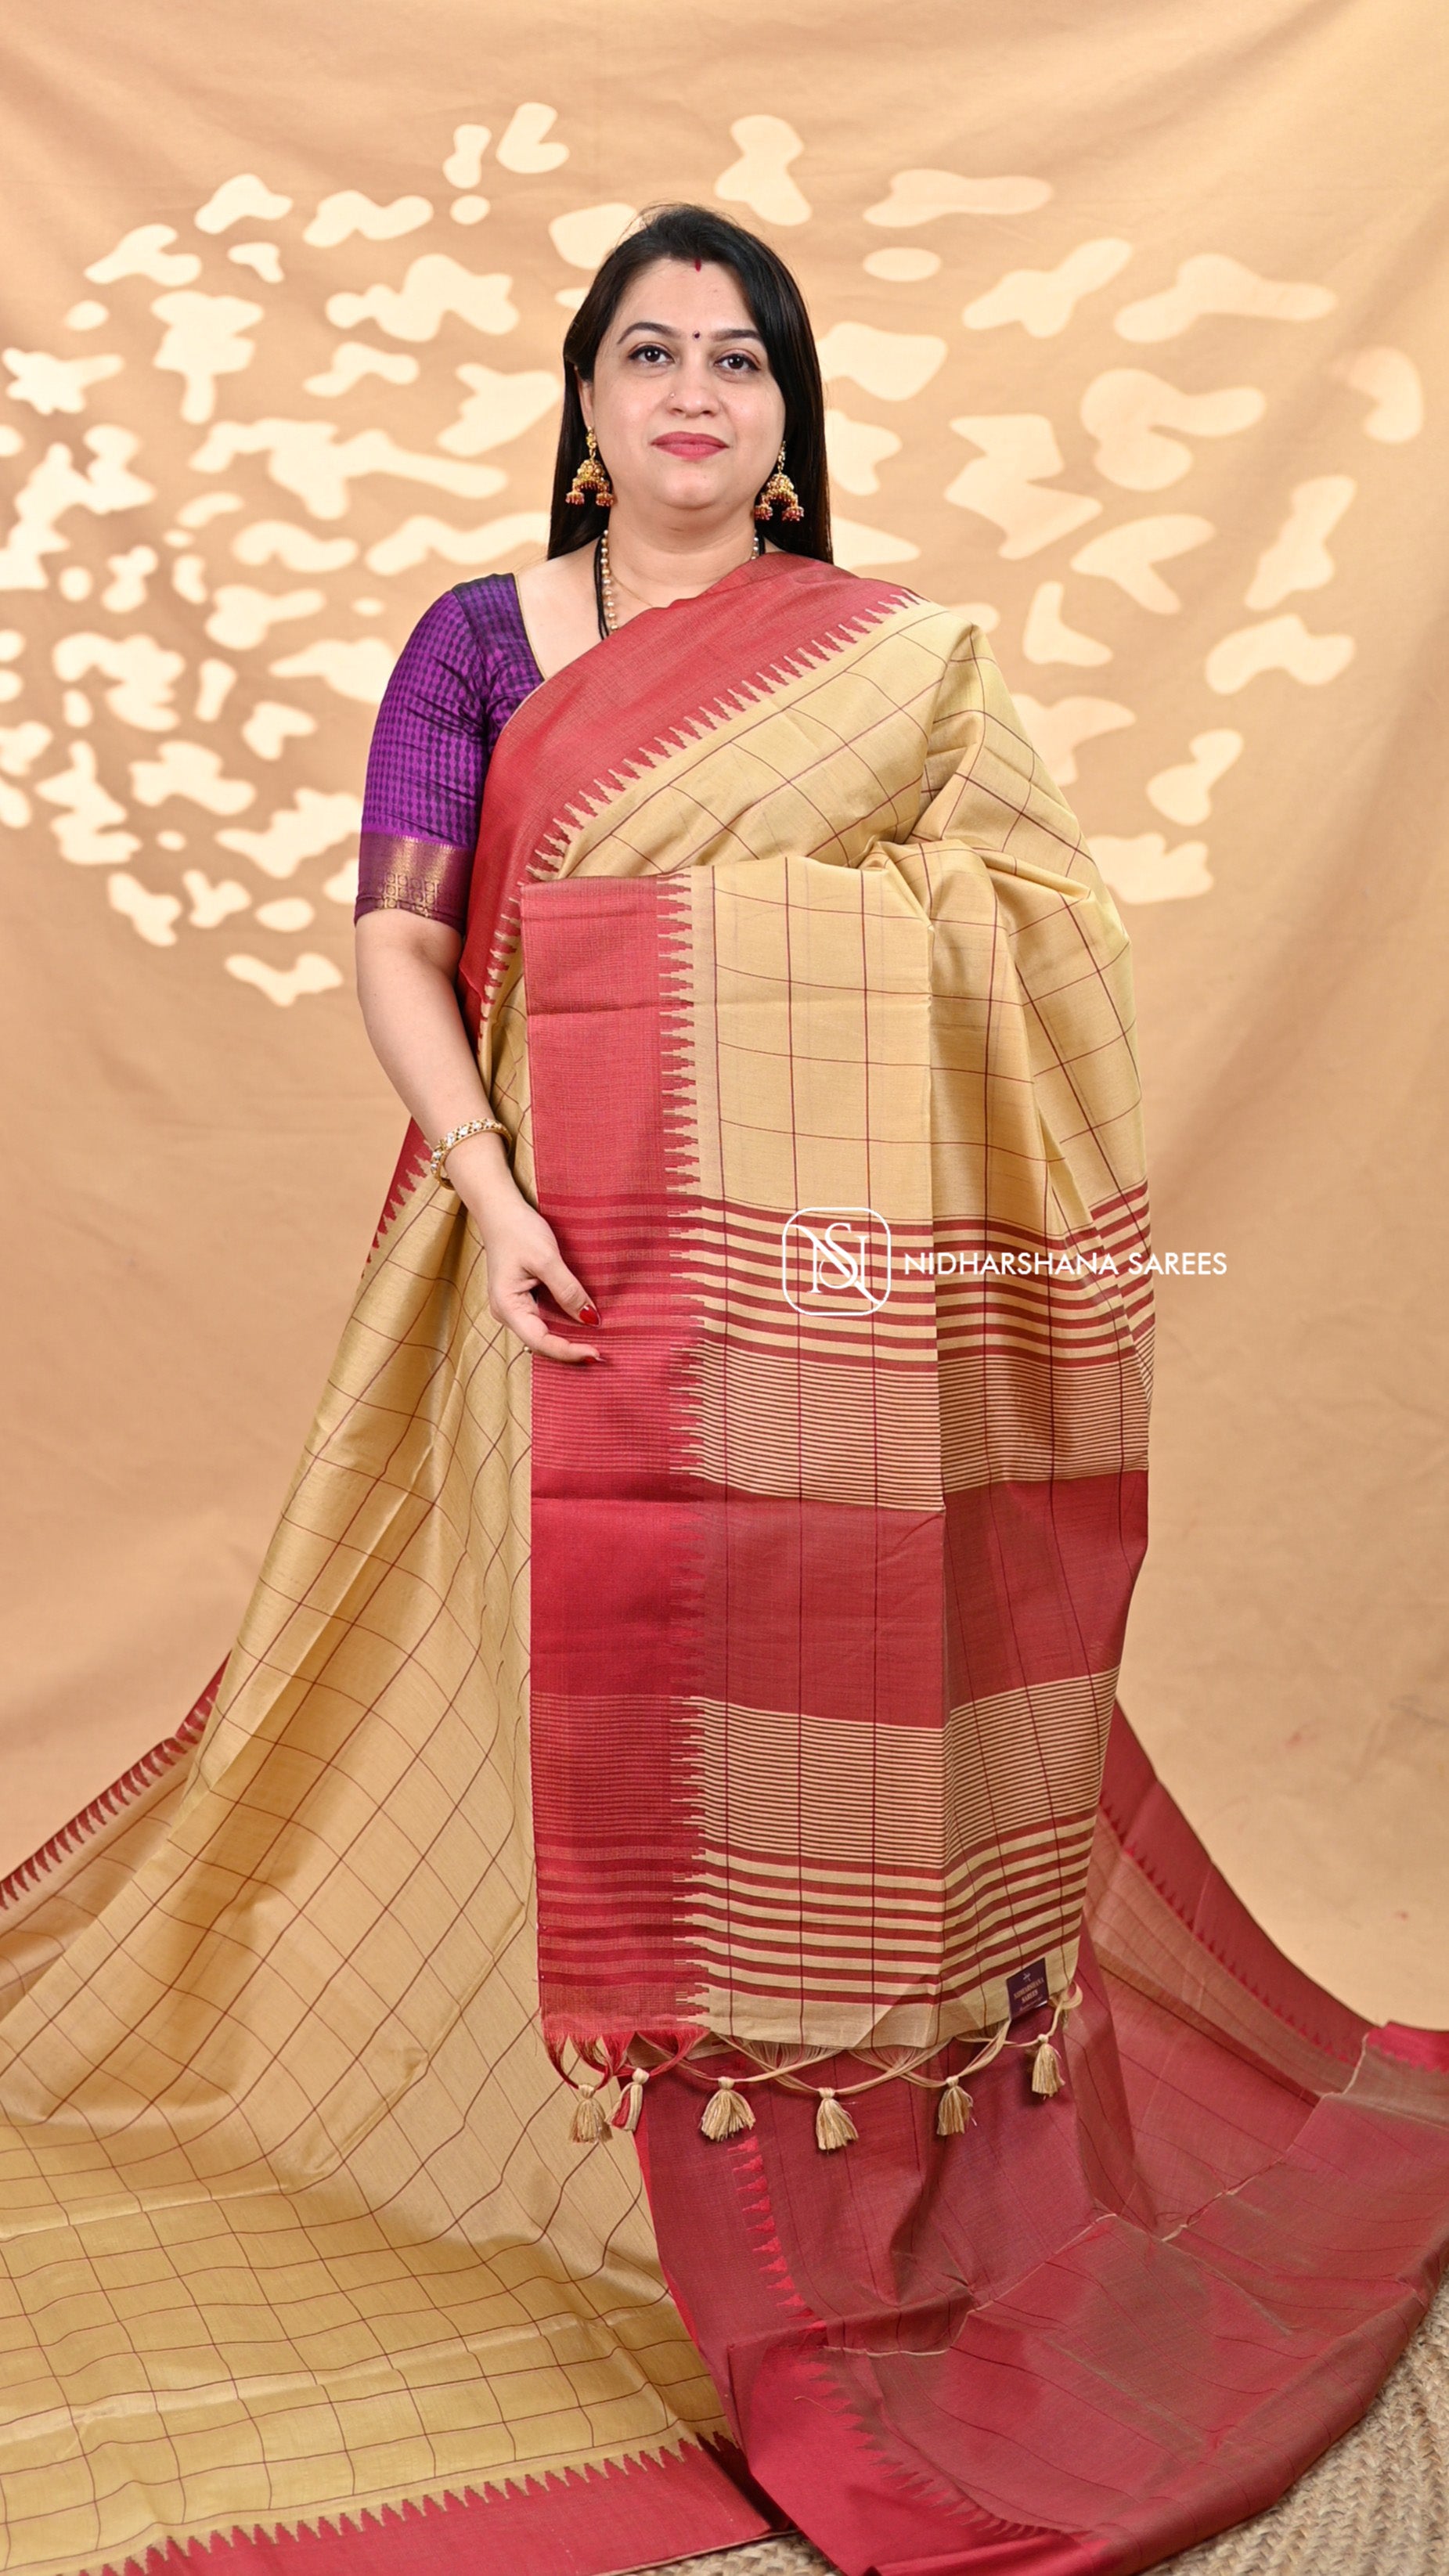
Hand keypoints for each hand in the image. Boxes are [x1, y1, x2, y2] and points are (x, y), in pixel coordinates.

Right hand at [450, 1140, 600, 1364]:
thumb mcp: (547, 1259)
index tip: (596, 1353)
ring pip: (543, 1333)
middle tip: (602, 1353)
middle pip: (541, 1343)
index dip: (568, 1351)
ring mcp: (514, 1307)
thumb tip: (590, 1319)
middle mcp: (507, 1313)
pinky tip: (582, 1325)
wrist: (501, 1210)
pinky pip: (544, 1319)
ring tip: (596, 1343)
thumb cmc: (519, 1231)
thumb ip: (568, 1291)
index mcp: (507, 1306)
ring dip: (568, 1339)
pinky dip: (563, 1324)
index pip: (540, 1341)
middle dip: (570, 1350)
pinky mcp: (522, 1299)